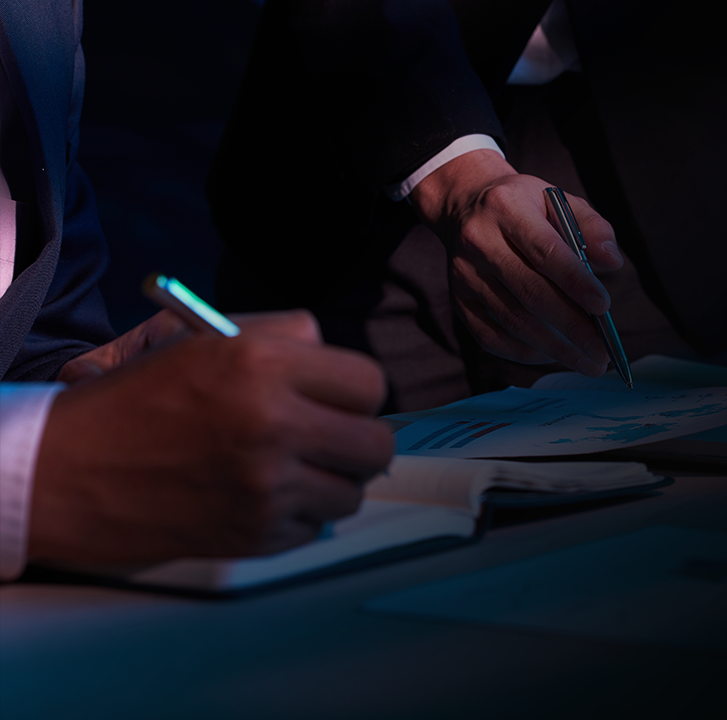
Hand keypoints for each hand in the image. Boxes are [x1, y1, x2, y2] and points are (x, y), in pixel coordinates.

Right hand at [28, 311, 394, 562]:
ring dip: (331, 480)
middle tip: (330, 435)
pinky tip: (260, 494)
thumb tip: (334, 355)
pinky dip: (298, 514)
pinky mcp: (254, 534)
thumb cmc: (134, 400)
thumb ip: (282, 337)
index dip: (355, 390)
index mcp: (261, 365)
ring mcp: (265, 487)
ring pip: (354, 491)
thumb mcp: (203, 338)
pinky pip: (316, 526)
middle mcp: (271, 426)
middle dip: (357, 438)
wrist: (67, 470)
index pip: (370, 383)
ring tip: (291, 466)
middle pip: (376, 443)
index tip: (340, 397)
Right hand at [410, 150, 620, 375]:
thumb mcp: (558, 199)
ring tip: (588, 361)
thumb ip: (591, 226)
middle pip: (530, 293)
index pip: (545, 251)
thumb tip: (612, 262)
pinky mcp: (459, 302)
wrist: (463, 206)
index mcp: (507, 208)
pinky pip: (491, 338)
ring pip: (513, 321)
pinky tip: (553, 355)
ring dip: (555, 348)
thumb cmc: (523, 206)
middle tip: (602, 351)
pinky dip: (526, 352)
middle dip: (572, 327)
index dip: (576, 282)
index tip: (603, 308)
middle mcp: (479, 241)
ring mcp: (465, 275)